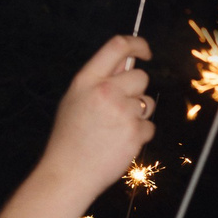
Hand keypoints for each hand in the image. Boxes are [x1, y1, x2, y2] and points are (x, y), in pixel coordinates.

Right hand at [44, 36, 157, 201]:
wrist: (68, 172)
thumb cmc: (70, 138)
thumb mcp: (74, 99)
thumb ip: (98, 80)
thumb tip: (125, 63)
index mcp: (87, 80)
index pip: (118, 47)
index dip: (137, 44)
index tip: (145, 51)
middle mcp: (106, 92)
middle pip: (140, 76)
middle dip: (136, 90)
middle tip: (119, 108)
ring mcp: (122, 112)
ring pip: (147, 102)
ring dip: (138, 114)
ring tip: (115, 128)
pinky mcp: (135, 133)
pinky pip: (149, 126)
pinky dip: (139, 135)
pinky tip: (119, 143)